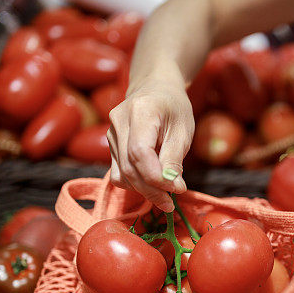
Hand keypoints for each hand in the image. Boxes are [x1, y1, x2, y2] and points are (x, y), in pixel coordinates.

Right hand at [107, 70, 193, 211]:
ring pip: (121, 173)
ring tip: (164, 198)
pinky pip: (118, 172)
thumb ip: (175, 158)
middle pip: (129, 167)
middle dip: (151, 191)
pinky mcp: (110, 144)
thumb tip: (173, 188)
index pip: (140, 152)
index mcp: (140, 111)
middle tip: (170, 204)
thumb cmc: (174, 107)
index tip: (177, 190)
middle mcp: (119, 121)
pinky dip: (134, 184)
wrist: (154, 87)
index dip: (156, 177)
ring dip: (143, 191)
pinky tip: (151, 187)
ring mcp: (111, 133)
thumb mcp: (183, 130)